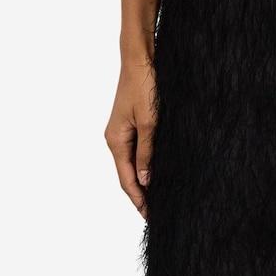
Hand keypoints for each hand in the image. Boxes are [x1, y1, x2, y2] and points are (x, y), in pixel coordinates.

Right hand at [105, 58, 156, 217]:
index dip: (138, 200)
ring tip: (159, 200)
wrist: (140, 59)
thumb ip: (147, 153)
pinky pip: (137, 153)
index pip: (126, 179)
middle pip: (128, 176)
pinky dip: (146, 167)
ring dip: (144, 183)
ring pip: (133, 165)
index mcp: (116, 141)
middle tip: (157, 214)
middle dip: (141, 196)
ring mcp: (123, 133)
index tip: (150, 216)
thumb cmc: (144, 86)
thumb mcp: (149, 122)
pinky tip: (157, 175)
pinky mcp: (131, 126)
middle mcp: (116, 139)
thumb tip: (146, 181)